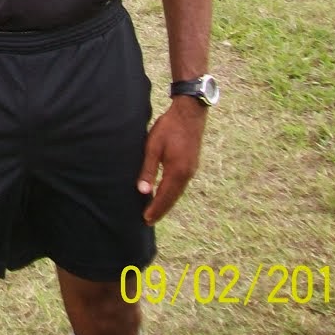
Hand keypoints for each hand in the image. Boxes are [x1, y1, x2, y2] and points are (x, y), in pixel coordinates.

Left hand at [138, 98, 207, 223]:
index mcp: (177, 171)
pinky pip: (181, 184)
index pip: (165, 196)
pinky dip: (172, 192)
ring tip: (155, 211)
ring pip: (178, 191)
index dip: (155, 209)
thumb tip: (143, 191)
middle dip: (161, 209)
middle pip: (173, 197)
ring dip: (167, 202)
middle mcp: (187, 174)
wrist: (190, 114)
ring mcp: (191, 169)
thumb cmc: (168, 128)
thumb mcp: (153, 147)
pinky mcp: (192, 164)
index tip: (146, 219)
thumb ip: (148, 169)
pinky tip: (166, 193)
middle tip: (149, 220)